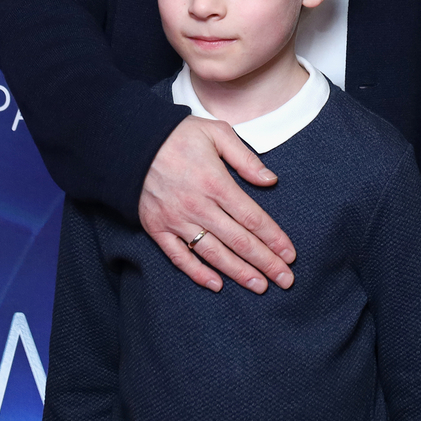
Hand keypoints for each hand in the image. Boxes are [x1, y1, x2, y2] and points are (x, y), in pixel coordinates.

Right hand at [137, 116, 296, 293]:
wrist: (130, 142)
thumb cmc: (178, 135)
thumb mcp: (217, 133)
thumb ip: (245, 158)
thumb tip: (270, 180)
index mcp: (215, 183)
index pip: (252, 218)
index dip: (273, 238)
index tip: (290, 255)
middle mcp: (198, 206)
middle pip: (238, 241)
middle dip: (265, 262)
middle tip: (285, 280)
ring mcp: (176, 220)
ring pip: (213, 253)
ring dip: (238, 273)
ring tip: (260, 286)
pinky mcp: (157, 228)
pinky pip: (179, 257)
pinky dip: (197, 273)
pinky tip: (217, 285)